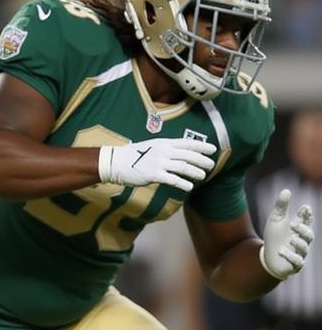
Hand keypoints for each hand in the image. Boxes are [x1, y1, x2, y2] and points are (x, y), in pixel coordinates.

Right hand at [98, 137, 216, 192]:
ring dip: (195, 172)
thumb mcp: (151, 147)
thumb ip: (166, 150)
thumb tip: (179, 155)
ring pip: (183, 167)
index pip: (187, 143)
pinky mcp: (154, 174)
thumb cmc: (133, 155)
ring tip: (202, 176)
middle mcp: (164, 151)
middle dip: (202, 160)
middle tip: (211, 165)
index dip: (201, 146)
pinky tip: (189, 187)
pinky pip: (173, 179)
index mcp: (164, 143)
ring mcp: (159, 162)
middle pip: (188, 155)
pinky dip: (183, 184)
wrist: (116, 162)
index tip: (213, 149)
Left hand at [259, 188, 312, 279]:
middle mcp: (302, 241)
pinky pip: (297, 262)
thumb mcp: (276, 220)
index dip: (307, 216)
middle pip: (308, 235)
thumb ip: (281, 207)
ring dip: (298, 243)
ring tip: (290, 239)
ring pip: (304, 249)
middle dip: (303, 230)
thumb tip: (286, 190)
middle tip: (294, 225)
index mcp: (299, 229)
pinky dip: (290, 256)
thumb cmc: (275, 237)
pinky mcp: (294, 265)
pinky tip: (280, 251)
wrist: (268, 256)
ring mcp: (299, 253)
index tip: (305, 208)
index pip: (307, 221)